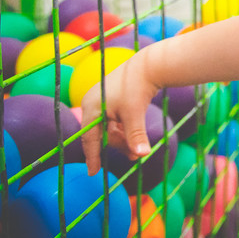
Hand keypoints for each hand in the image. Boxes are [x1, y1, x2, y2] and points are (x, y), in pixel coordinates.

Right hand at [80, 52, 159, 175]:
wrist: (149, 65)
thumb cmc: (137, 89)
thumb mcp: (134, 115)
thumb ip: (135, 136)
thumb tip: (143, 155)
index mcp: (91, 107)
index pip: (89, 138)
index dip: (92, 156)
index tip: (93, 172)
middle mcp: (92, 104)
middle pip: (102, 134)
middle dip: (118, 146)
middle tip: (135, 158)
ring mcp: (102, 100)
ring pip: (110, 128)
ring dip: (124, 139)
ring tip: (138, 153)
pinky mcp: (112, 98)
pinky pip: (115, 120)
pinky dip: (125, 130)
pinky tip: (135, 139)